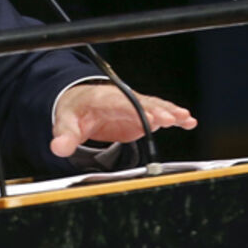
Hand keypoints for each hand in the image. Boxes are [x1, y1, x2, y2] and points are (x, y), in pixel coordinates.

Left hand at [51, 82, 196, 157]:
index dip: (137, 110)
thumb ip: (64, 136)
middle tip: (174, 119)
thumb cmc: (74, 112)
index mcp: (103, 99)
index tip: (152, 118)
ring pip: (155, 106)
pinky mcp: (141, 114)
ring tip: (187, 119)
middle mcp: (122, 99)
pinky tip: (189, 122)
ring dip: (171, 112)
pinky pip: (160, 113)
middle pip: (143, 103)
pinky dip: (174, 117)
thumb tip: (58, 148)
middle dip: (159, 111)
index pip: (122, 104)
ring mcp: (134, 106)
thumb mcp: (65, 123)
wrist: (79, 103)